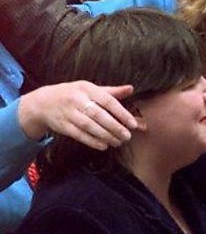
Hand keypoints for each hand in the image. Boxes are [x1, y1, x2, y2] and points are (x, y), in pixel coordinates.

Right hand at [17, 81, 137, 147]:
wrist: (44, 102)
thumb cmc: (74, 95)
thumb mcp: (90, 89)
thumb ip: (111, 91)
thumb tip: (131, 88)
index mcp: (87, 89)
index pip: (108, 101)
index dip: (121, 113)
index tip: (133, 124)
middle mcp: (76, 100)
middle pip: (99, 115)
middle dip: (115, 127)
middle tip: (127, 136)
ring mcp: (68, 113)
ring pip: (89, 126)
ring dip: (105, 136)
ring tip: (118, 142)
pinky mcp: (62, 125)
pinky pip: (79, 135)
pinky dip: (92, 141)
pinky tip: (103, 145)